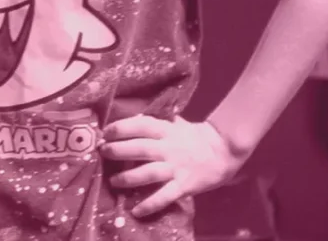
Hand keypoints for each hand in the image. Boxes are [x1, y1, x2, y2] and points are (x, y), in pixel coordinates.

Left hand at [101, 115, 241, 217]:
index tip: (106, 132)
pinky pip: (164, 197)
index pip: (142, 125)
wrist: (223, 152)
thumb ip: (158, 122)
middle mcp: (169, 148)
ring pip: (148, 173)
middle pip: (140, 148)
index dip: (122, 127)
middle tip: (103, 153)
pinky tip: (136, 210)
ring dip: (128, 178)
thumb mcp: (177, 124)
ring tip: (113, 181)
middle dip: (118, 150)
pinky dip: (149, 205)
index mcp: (167, 130)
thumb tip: (133, 117)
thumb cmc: (195, 137)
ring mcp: (176, 168)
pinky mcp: (183, 186)